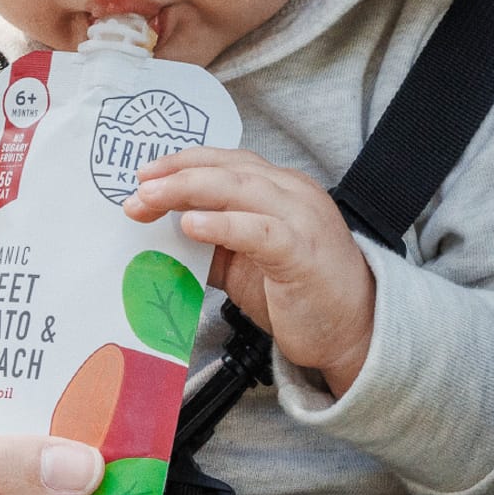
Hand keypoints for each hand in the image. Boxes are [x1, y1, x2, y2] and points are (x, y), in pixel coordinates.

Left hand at [124, 147, 375, 394]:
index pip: (224, 162)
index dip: (181, 163)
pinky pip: (258, 229)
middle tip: (136, 189)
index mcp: (280, 188)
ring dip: (187, 190)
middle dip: (175, 174)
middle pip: (226, 168)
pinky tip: (190, 225)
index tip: (142, 176)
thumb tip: (160, 233)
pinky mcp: (303, 252)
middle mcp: (292, 192)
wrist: (357, 332)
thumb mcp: (245, 262)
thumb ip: (211, 242)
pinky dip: (221, 224)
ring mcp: (302, 218)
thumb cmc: (301, 294)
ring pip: (239, 187)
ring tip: (150, 200)